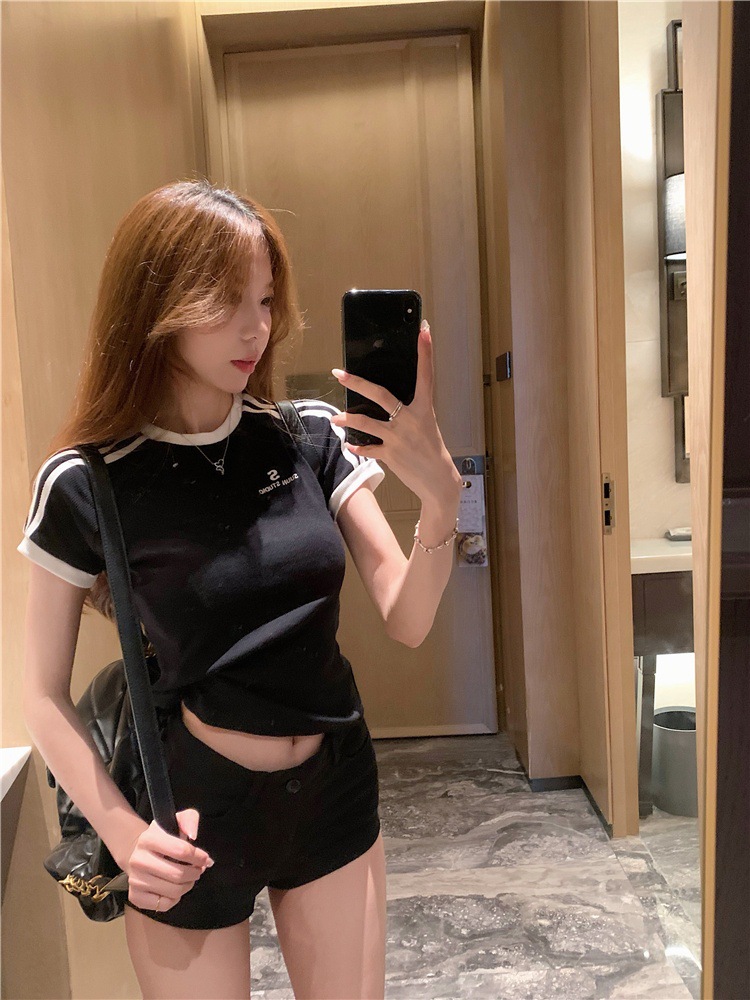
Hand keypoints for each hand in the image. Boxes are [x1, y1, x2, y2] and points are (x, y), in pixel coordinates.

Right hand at [124, 808, 213, 912]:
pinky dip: (175, 898)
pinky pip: (164, 904)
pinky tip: (174, 888)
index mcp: (148, 839)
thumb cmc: (164, 838)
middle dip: (195, 873)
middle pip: (178, 874)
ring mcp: (134, 880)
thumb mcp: (176, 822)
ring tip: (189, 877)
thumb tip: (193, 835)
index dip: (198, 856)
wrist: (140, 854)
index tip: (205, 858)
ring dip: (188, 885)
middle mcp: (138, 860)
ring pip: (173, 891)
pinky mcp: (135, 897)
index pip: (181, 851)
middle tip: (199, 869)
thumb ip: (189, 819)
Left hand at [331, 319, 462, 503]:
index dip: (425, 353)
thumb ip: (409, 412)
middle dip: (357, 383)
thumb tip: (387, 402)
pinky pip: (368, 448)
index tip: (423, 331)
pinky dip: (358, 447)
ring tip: (335, 418)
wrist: (438, 480)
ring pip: (367, 423)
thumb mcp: (426, 425)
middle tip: (339, 374)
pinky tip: (349, 444)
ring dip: (348, 419)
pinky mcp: (391, 454)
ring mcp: (399, 437)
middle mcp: (410, 419)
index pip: (425, 375)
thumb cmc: (432, 450)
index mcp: (424, 409)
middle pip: (380, 395)